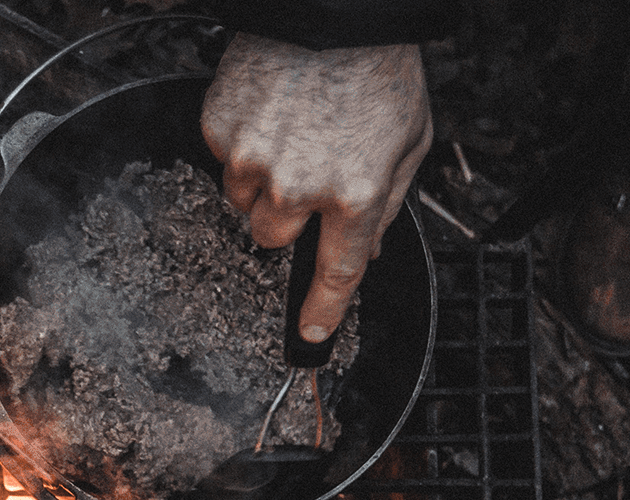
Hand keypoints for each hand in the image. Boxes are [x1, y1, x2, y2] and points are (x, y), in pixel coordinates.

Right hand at [201, 35, 431, 343]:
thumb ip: (387, 204)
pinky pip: (223, 161)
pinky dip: (242, 146)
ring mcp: (252, 159)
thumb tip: (369, 251)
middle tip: (306, 177)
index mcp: (354, 192)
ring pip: (243, 203)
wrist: (334, 8)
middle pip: (273, 240)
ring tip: (290, 134)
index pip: (337, 273)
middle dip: (287, 219)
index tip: (311, 338)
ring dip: (262, 183)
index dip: (323, 312)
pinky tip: (270, 113)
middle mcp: (299, 185)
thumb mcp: (409, 141)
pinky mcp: (220, 130)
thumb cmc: (376, 68)